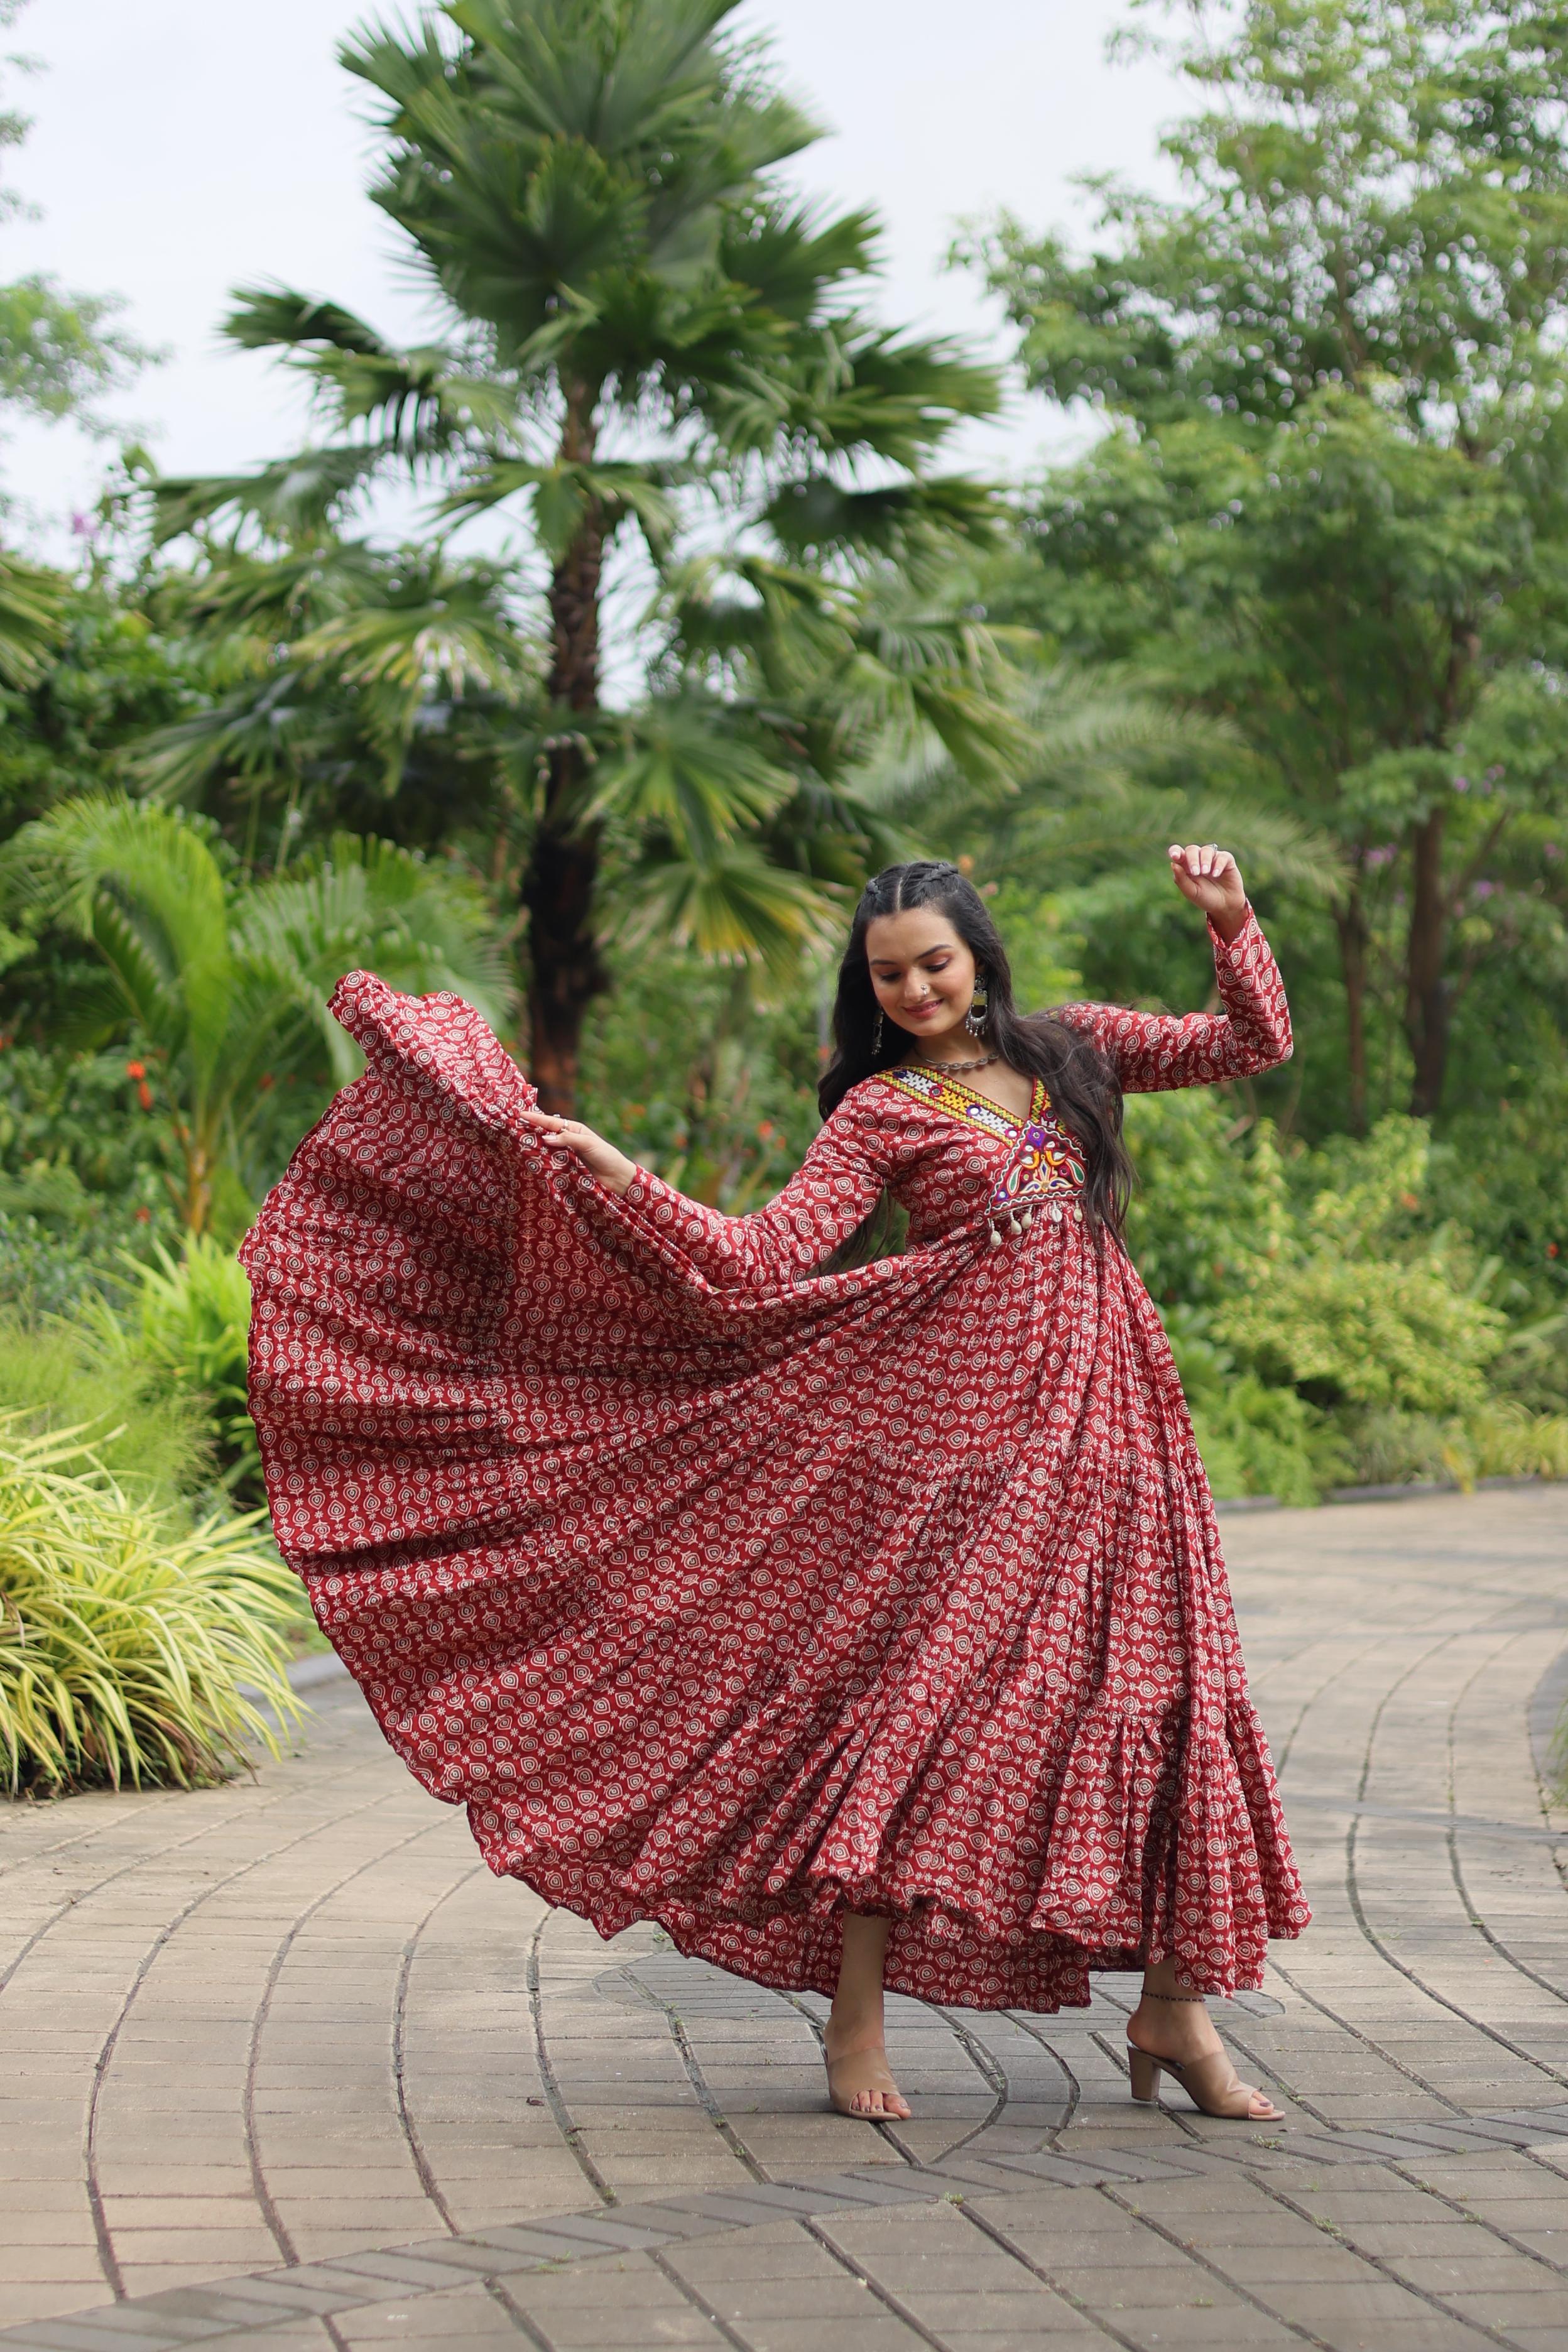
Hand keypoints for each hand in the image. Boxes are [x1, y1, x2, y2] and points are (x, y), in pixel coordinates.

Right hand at [521, 1107, 637, 1194]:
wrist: (617, 1178)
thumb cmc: (606, 1157)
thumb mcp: (588, 1144)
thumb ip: (568, 1139)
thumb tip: (545, 1138)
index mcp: (574, 1130)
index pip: (551, 1122)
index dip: (536, 1119)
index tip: (521, 1114)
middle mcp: (568, 1140)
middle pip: (546, 1133)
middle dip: (531, 1129)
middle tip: (513, 1125)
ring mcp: (566, 1154)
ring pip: (546, 1148)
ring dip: (534, 1145)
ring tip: (517, 1141)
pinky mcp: (566, 1168)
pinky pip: (551, 1161)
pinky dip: (541, 1159)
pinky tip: (531, 1159)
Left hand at [1168, 843, 1248, 943]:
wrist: (1225, 906)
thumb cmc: (1205, 898)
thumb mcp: (1191, 891)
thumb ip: (1181, 878)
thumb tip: (1173, 863)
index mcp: (1186, 865)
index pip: (1177, 852)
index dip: (1175, 851)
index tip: (1175, 857)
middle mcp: (1198, 858)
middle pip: (1192, 849)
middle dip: (1192, 859)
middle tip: (1196, 872)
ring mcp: (1212, 858)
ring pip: (1207, 850)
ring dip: (1205, 860)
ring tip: (1206, 872)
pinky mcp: (1226, 860)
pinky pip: (1222, 856)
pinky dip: (1218, 864)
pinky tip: (1216, 874)